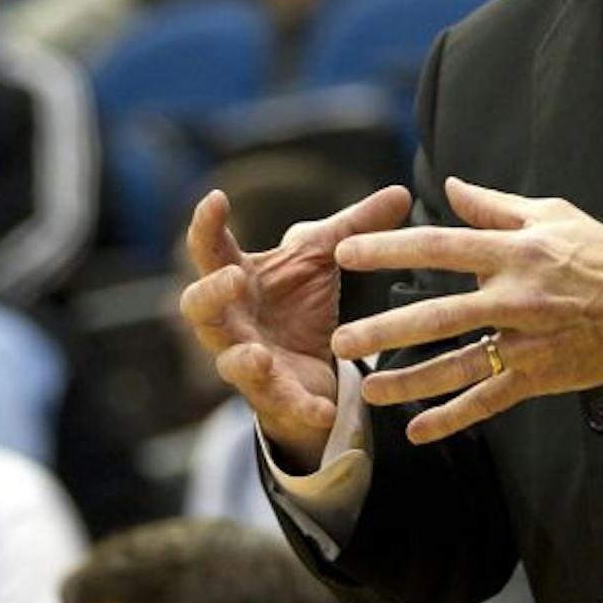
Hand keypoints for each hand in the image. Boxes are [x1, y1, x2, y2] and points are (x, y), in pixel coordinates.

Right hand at [178, 183, 413, 466]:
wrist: (312, 365)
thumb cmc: (299, 301)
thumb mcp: (324, 259)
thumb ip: (356, 226)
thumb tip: (402, 191)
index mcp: (238, 278)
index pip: (210, 250)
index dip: (206, 225)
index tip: (216, 197)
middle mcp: (232, 321)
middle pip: (200, 308)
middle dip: (211, 294)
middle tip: (234, 279)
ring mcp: (248, 361)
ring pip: (230, 362)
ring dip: (242, 359)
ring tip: (258, 356)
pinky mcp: (275, 397)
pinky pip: (283, 403)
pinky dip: (302, 407)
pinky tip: (324, 410)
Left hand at [330, 177, 602, 443]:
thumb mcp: (554, 215)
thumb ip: (496, 206)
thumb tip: (450, 187)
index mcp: (516, 251)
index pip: (441, 247)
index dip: (389, 249)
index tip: (344, 251)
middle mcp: (517, 296)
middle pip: (438, 314)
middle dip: (384, 328)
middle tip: (340, 340)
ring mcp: (528, 341)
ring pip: (458, 364)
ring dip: (409, 380)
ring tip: (368, 389)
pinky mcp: (541, 375)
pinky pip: (489, 400)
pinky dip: (452, 418)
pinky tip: (418, 429)